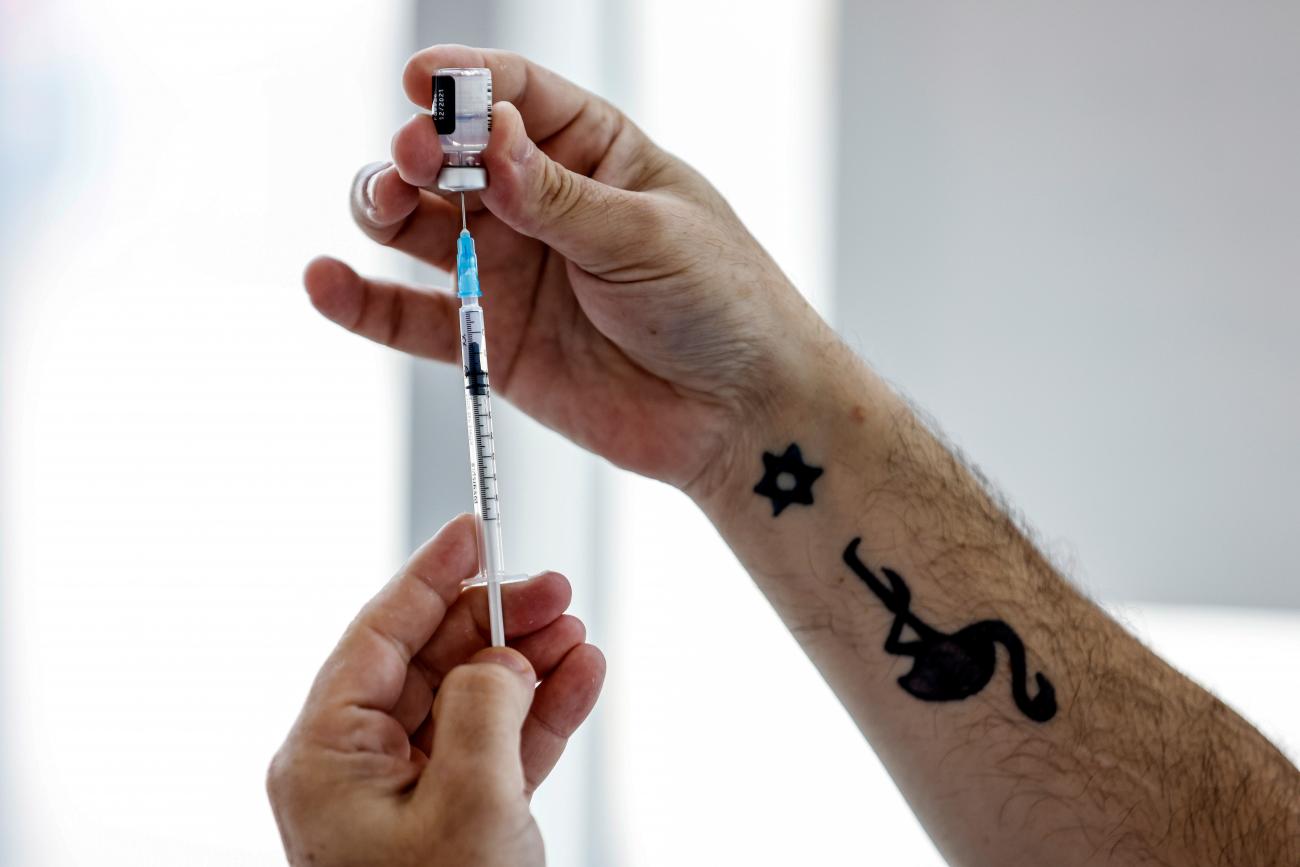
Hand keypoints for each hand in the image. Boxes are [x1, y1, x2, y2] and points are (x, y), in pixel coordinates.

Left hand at [267, 514, 604, 866]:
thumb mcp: (466, 804)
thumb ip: (484, 707)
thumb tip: (504, 658)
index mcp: (327, 754)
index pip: (378, 633)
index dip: (430, 574)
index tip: (473, 528)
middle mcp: (360, 765)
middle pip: (431, 659)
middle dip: (498, 620)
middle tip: (556, 589)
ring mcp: (409, 792)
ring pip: (473, 697)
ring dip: (531, 662)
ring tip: (580, 636)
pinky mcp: (456, 816)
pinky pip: (500, 744)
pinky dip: (543, 711)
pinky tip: (583, 678)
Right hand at [304, 44, 828, 495]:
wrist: (738, 415)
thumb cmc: (721, 304)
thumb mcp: (646, 235)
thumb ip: (560, 198)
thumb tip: (493, 140)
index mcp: (594, 154)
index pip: (519, 96)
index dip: (466, 82)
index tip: (419, 79)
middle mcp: (540, 206)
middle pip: (455, 159)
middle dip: (423, 149)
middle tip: (415, 159)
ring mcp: (512, 272)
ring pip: (421, 228)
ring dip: (386, 207)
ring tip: (382, 206)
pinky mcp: (494, 342)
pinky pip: (416, 319)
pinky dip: (366, 303)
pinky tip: (326, 281)